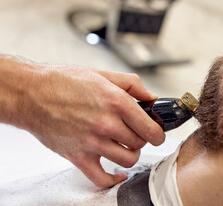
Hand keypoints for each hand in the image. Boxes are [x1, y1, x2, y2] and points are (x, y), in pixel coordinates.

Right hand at [18, 64, 164, 187]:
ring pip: (127, 160)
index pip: (150, 128)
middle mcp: (106, 123)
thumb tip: (152, 97)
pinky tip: (118, 173)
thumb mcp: (103, 74)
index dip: (158, 133)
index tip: (157, 133)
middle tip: (136, 134)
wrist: (32, 93)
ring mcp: (91, 142)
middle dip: (142, 139)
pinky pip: (102, 179)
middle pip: (140, 143)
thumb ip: (132, 84)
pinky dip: (114, 179)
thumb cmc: (65, 82)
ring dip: (130, 155)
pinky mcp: (77, 156)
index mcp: (116, 102)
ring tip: (124, 146)